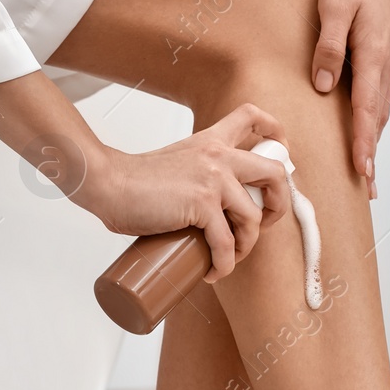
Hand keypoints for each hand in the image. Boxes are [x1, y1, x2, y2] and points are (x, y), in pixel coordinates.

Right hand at [83, 104, 292, 281]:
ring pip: (253, 217)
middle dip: (279, 204)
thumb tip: (211, 210)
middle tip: (263, 224)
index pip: (253, 117)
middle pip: (275, 172)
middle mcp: (219, 155)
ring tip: (228, 258)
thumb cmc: (134, 182)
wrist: (109, 184)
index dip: (276, 134)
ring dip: (247, 246)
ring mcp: (214, 179)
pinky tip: (214, 272)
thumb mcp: (176, 163)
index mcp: (211, 140)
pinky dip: (224, 264)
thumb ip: (197, 172)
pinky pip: (227, 242)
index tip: (280, 156)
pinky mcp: (202, 204)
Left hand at [310, 0, 389, 197]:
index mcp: (374, 54)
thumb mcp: (334, 5)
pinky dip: (377, 117)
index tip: (362, 170)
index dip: (365, 141)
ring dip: (376, 139)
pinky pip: (382, 93)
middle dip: (373, 154)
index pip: (369, 108)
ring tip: (370, 172)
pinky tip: (370, 131)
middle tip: (369, 189)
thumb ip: (329, 46)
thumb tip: (326, 85)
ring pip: (382, 107)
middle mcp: (387, 62)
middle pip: (380, 117)